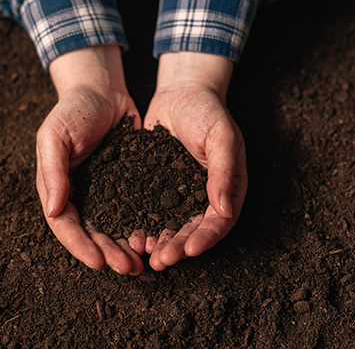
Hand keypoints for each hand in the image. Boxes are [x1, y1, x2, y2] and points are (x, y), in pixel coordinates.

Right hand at [36, 45, 144, 274]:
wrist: (103, 90)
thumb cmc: (73, 109)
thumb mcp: (55, 136)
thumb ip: (53, 172)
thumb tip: (52, 211)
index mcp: (57, 187)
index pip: (65, 225)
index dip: (80, 245)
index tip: (98, 262)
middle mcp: (79, 195)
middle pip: (91, 233)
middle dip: (108, 253)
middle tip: (128, 268)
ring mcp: (103, 191)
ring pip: (113, 227)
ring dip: (124, 246)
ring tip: (141, 263)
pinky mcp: (126, 184)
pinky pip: (132, 210)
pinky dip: (140, 225)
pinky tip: (152, 237)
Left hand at [144, 52, 247, 270]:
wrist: (181, 93)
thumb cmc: (208, 112)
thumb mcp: (222, 137)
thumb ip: (224, 172)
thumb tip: (225, 210)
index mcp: (226, 188)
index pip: (219, 222)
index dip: (205, 239)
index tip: (190, 250)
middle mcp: (202, 196)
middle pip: (192, 230)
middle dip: (177, 247)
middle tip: (161, 260)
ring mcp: (178, 193)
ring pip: (169, 224)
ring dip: (158, 241)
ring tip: (142, 253)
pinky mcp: (156, 186)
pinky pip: (149, 209)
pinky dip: (141, 223)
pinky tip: (129, 233)